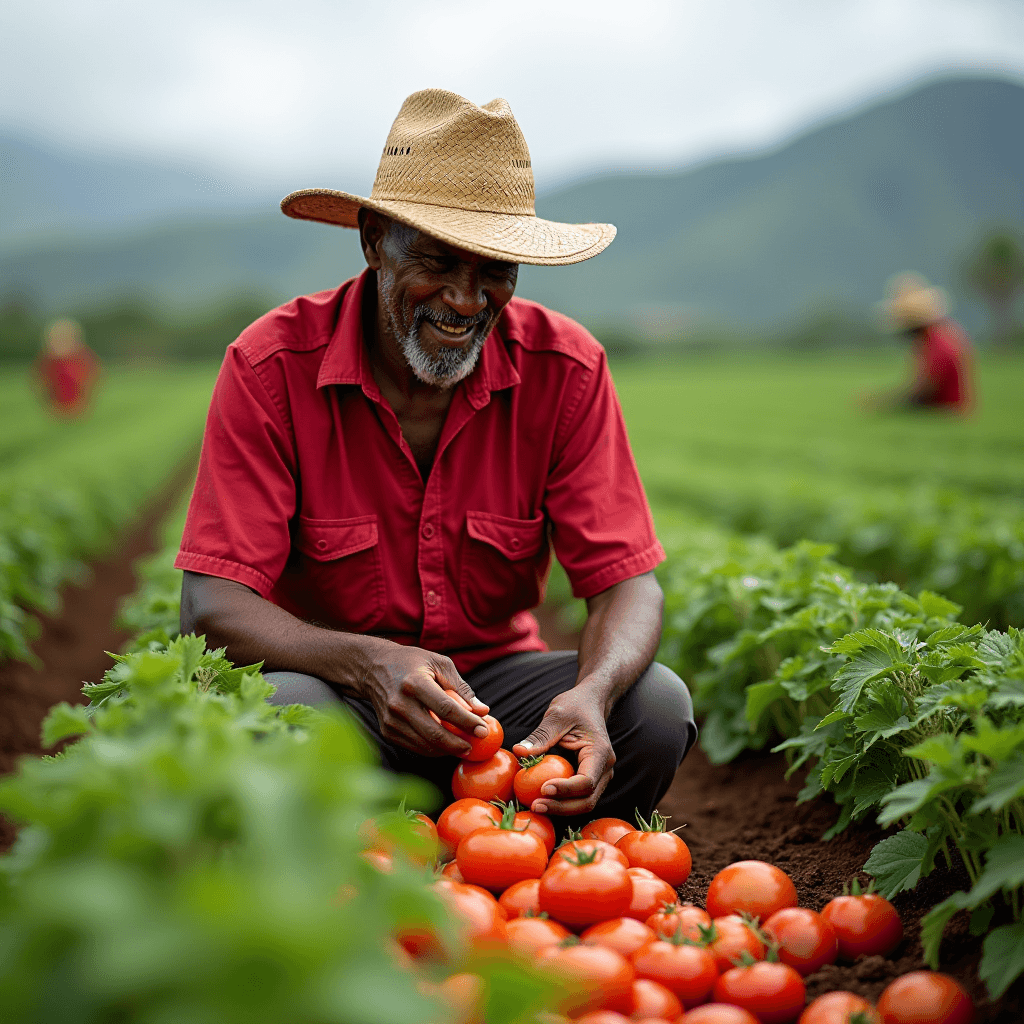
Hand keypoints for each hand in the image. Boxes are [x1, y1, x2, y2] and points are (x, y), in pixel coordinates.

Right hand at [359, 644, 489, 756]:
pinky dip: (433, 749)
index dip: (467, 722)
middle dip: (459, 744)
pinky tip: (446, 745)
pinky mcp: (387, 731)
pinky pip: (415, 746)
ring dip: (448, 750)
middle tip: (475, 745)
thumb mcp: (439, 664)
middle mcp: (400, 703)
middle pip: (435, 733)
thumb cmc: (412, 663)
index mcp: (415, 683)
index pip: (446, 709)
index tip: (484, 730)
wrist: (373, 668)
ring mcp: (391, 720)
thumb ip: (462, 688)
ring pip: (425, 745)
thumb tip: (483, 711)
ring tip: (464, 746)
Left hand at [512, 683, 614, 815]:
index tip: (543, 788)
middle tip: (535, 806)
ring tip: (535, 806)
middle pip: (588, 800)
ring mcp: (600, 776)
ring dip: (561, 809)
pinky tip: (541, 801)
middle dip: (562, 807)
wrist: (590, 702)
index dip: (566, 789)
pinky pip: (579, 797)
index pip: (587, 781)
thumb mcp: (556, 715)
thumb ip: (540, 735)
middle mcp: (605, 768)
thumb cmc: (575, 705)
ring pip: (585, 803)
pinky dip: (562, 802)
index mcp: (600, 752)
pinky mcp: (590, 778)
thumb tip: (519, 751)